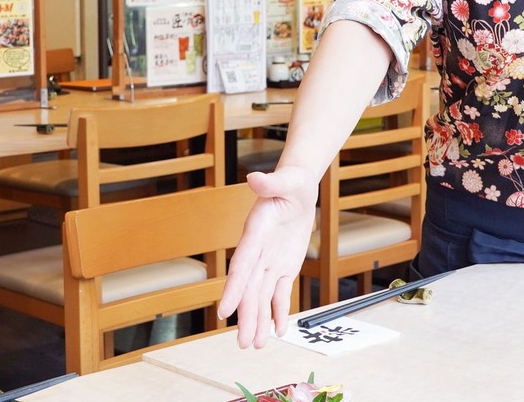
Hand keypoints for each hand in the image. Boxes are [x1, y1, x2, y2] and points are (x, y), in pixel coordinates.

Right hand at [219, 166, 317, 347]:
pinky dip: (279, 312)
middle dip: (246, 317)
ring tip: (256, 345)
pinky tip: (278, 331)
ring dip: (259, 320)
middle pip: (249, 289)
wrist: (298, 188)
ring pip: (261, 297)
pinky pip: (280, 293)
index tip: (225, 311)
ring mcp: (269, 262)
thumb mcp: (286, 180)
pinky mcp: (284, 267)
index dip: (233, 288)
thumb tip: (254, 178)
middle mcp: (257, 251)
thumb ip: (270, 183)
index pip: (241, 264)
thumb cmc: (290, 182)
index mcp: (254, 232)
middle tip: (244, 343)